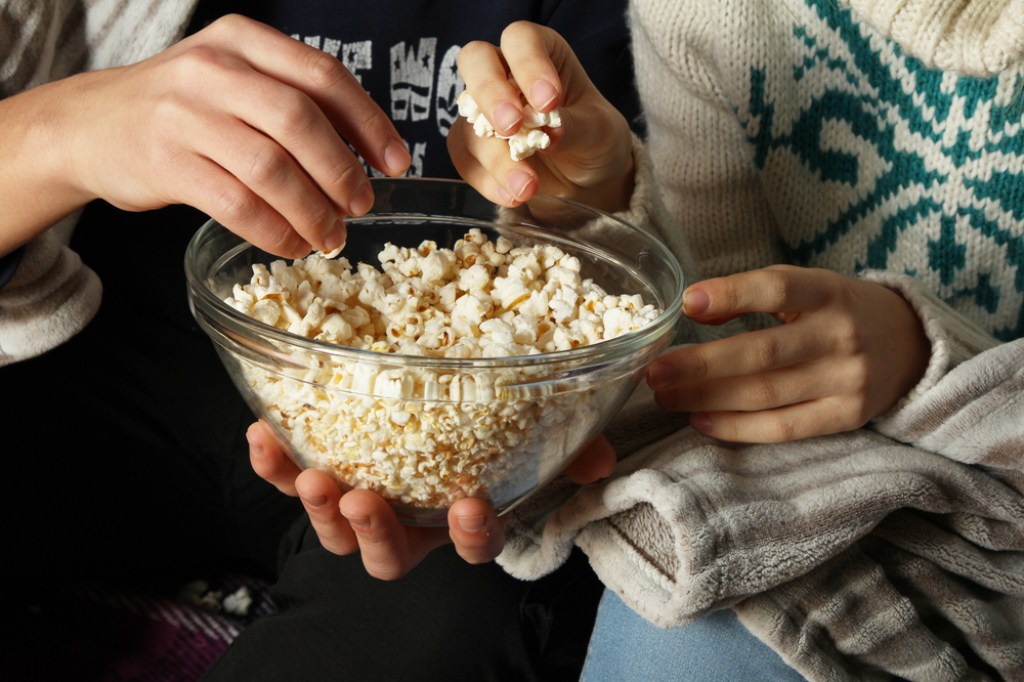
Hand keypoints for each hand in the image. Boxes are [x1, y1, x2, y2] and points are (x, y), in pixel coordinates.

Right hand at [2, 14, 409, 256]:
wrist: (88, 126)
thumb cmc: (182, 110)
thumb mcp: (233, 80)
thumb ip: (290, 100)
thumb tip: (366, 156)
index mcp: (242, 40)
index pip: (323, 76)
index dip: (369, 123)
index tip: (396, 162)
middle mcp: (213, 69)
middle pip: (301, 121)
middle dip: (342, 171)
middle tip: (362, 205)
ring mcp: (183, 115)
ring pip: (271, 168)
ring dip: (312, 211)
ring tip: (330, 236)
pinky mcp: (164, 163)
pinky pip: (237, 204)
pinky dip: (274, 231)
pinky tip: (291, 243)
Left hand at [248, 420, 614, 578]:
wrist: (436, 405)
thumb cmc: (492, 431)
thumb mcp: (531, 440)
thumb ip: (567, 449)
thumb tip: (598, 456)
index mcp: (460, 520)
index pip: (473, 546)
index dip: (472, 535)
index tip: (471, 505)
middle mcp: (409, 523)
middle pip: (389, 554)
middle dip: (376, 535)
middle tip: (364, 502)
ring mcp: (362, 501)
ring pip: (335, 528)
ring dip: (320, 508)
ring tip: (314, 476)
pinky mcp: (322, 470)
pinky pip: (292, 479)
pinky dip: (276, 464)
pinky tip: (262, 433)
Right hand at [448, 21, 633, 213]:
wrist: (587, 180)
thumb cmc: (596, 140)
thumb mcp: (600, 132)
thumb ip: (576, 127)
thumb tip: (552, 131)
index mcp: (542, 52)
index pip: (522, 40)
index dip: (528, 64)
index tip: (548, 101)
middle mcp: (505, 72)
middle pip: (476, 61)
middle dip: (490, 94)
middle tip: (511, 127)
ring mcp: (484, 110)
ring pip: (469, 121)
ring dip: (495, 156)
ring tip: (527, 186)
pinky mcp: (474, 147)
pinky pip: (465, 159)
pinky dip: (487, 180)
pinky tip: (513, 195)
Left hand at [647, 265, 930, 442]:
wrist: (909, 344)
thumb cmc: (836, 311)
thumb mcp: (807, 288)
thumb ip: (754, 294)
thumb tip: (694, 308)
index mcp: (828, 291)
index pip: (777, 288)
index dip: (732, 294)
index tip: (687, 302)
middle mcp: (841, 335)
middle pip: (761, 353)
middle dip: (700, 365)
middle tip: (654, 371)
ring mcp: (846, 380)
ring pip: (764, 394)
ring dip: (706, 397)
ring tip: (665, 395)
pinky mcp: (845, 416)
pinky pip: (783, 428)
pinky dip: (736, 427)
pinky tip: (700, 419)